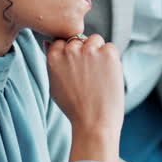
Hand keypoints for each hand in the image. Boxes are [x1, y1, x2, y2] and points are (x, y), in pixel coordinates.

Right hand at [45, 34, 123, 161]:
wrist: (93, 122)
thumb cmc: (74, 107)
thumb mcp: (54, 84)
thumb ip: (53, 62)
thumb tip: (49, 43)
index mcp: (54, 56)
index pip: (63, 41)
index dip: (71, 53)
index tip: (76, 68)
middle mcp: (70, 49)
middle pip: (79, 39)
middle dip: (84, 52)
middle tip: (89, 75)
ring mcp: (89, 50)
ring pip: (96, 40)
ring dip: (98, 51)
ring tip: (99, 75)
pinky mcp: (108, 53)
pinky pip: (110, 47)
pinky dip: (112, 59)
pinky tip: (108, 76)